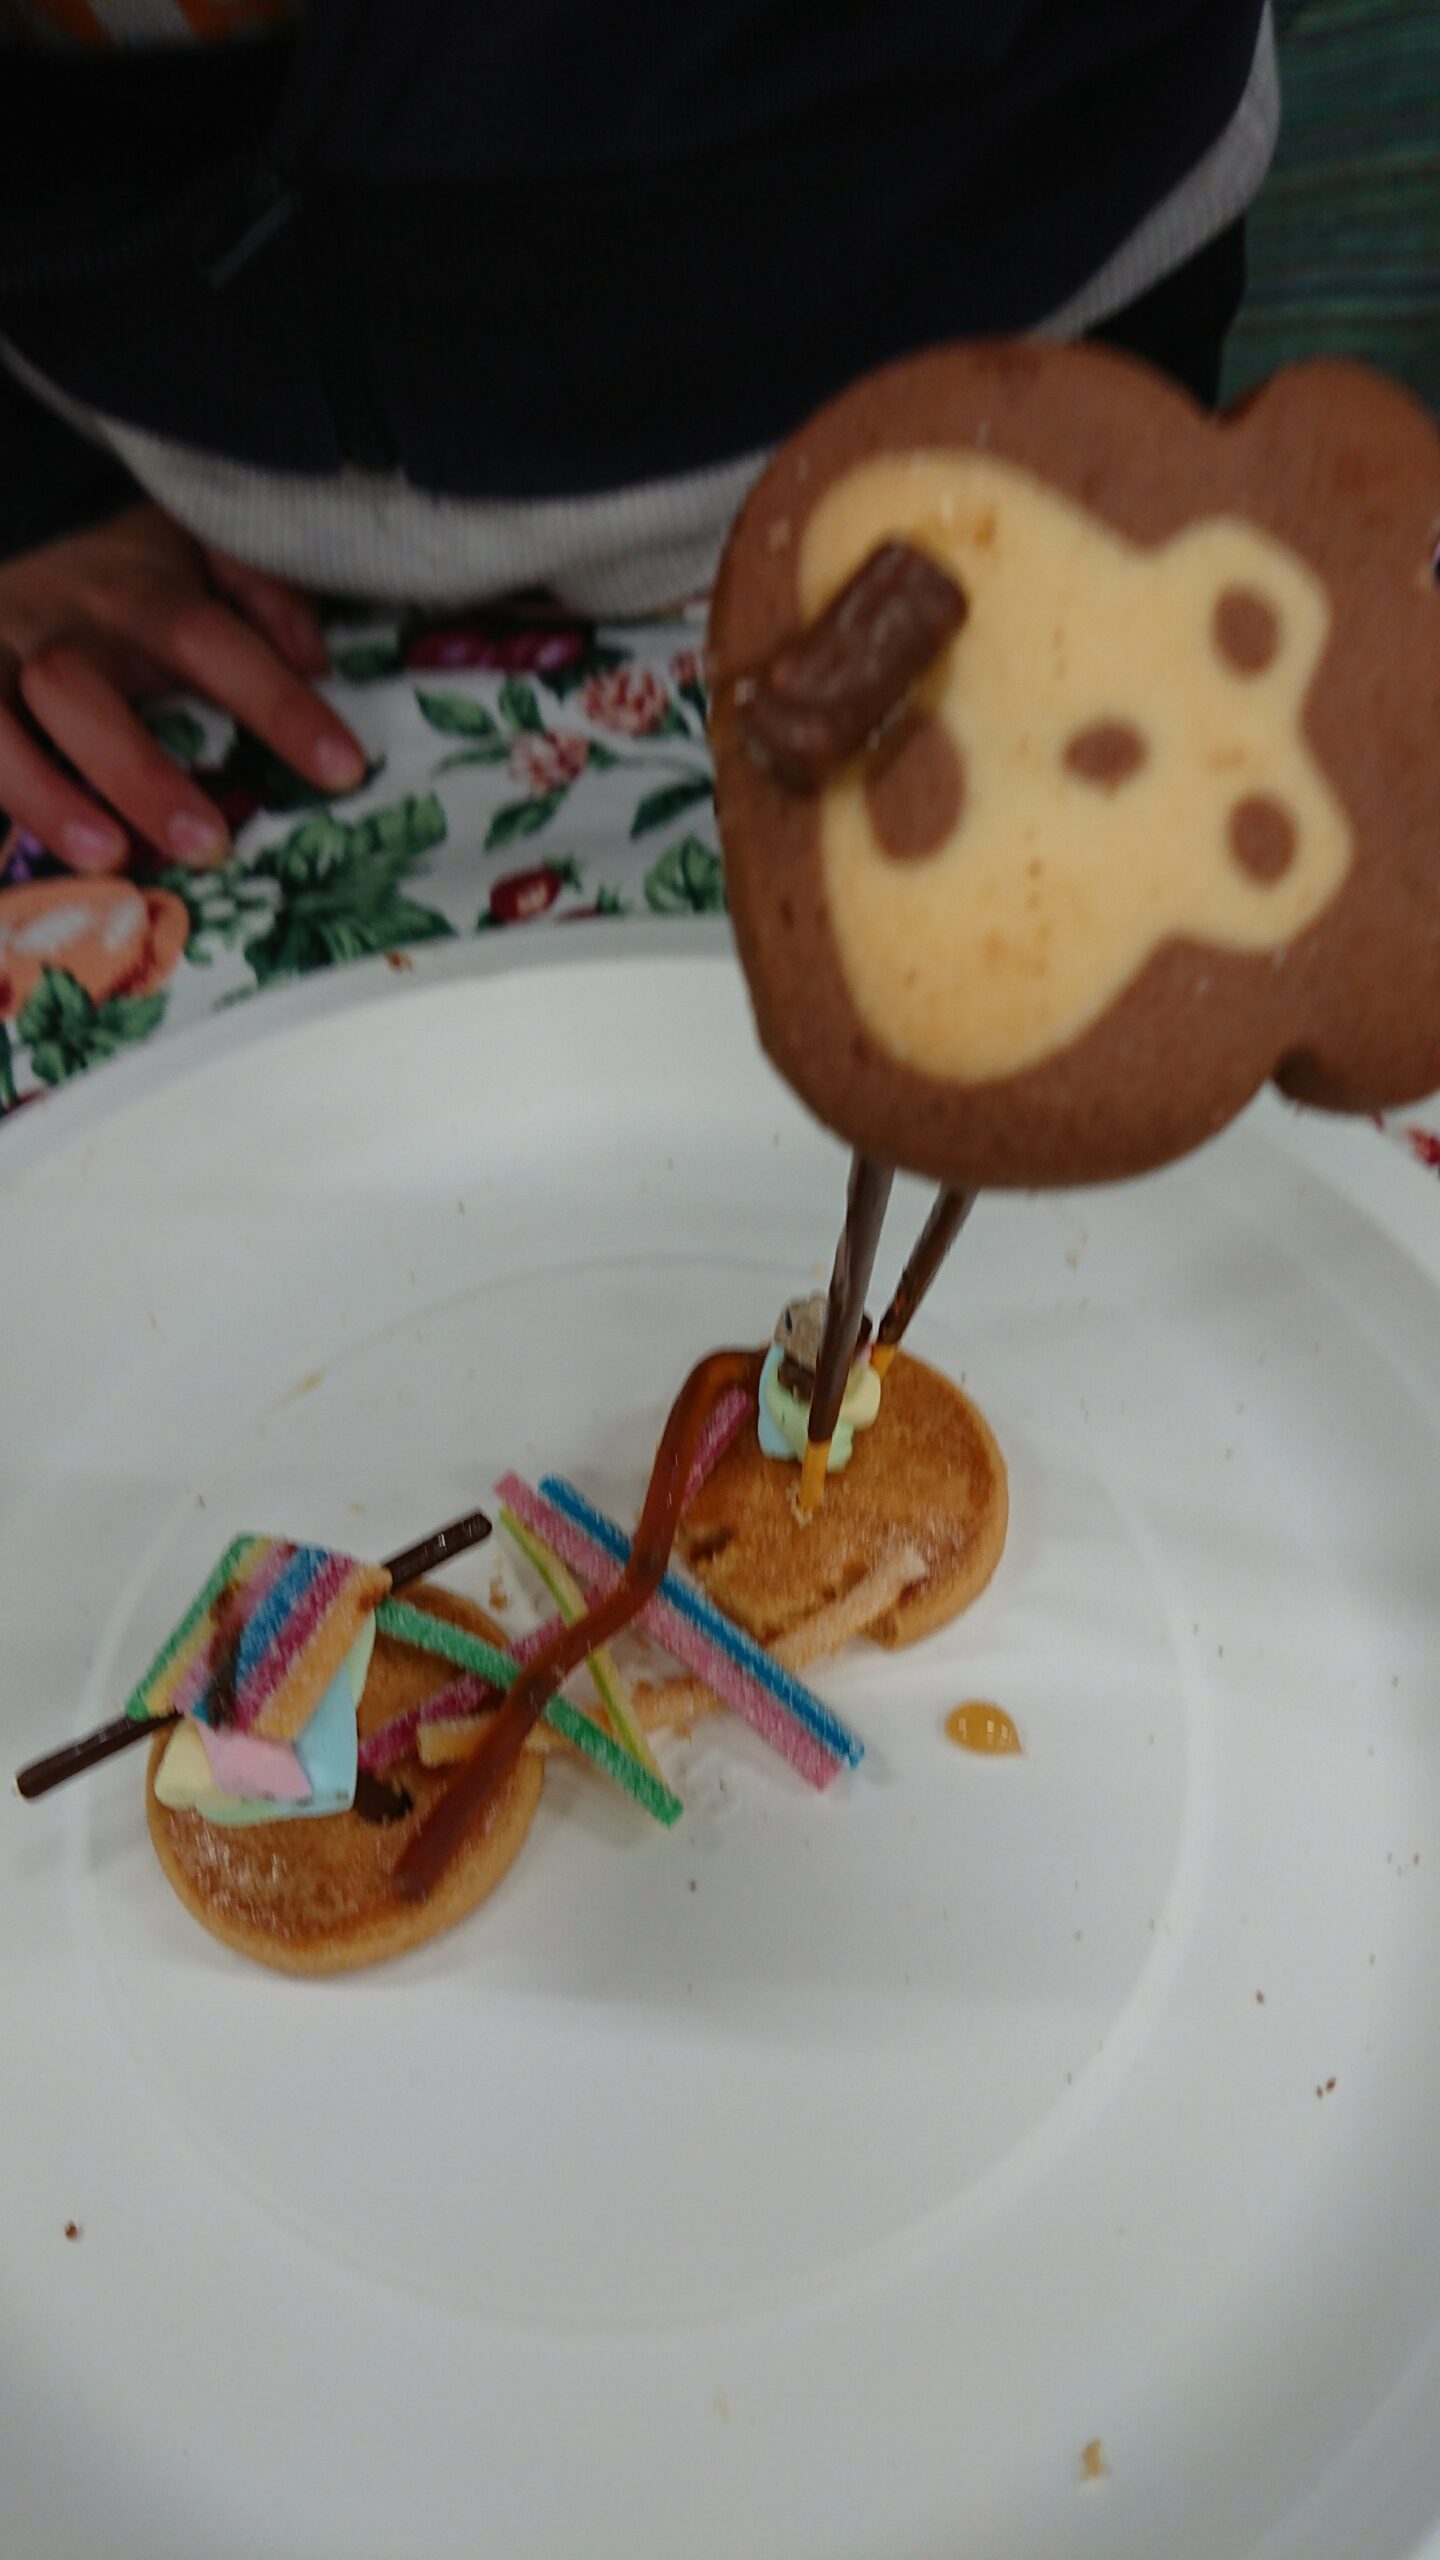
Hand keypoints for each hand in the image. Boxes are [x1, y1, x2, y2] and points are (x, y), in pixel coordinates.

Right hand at [0, 504, 366, 871]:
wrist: (12, 514)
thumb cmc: (123, 560)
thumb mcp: (197, 546)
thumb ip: (261, 590)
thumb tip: (317, 658)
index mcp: (134, 589)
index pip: (210, 640)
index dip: (275, 704)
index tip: (342, 769)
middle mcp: (57, 625)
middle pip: (81, 689)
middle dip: (141, 772)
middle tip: (209, 845)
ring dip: (46, 794)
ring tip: (107, 859)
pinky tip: (1, 872)